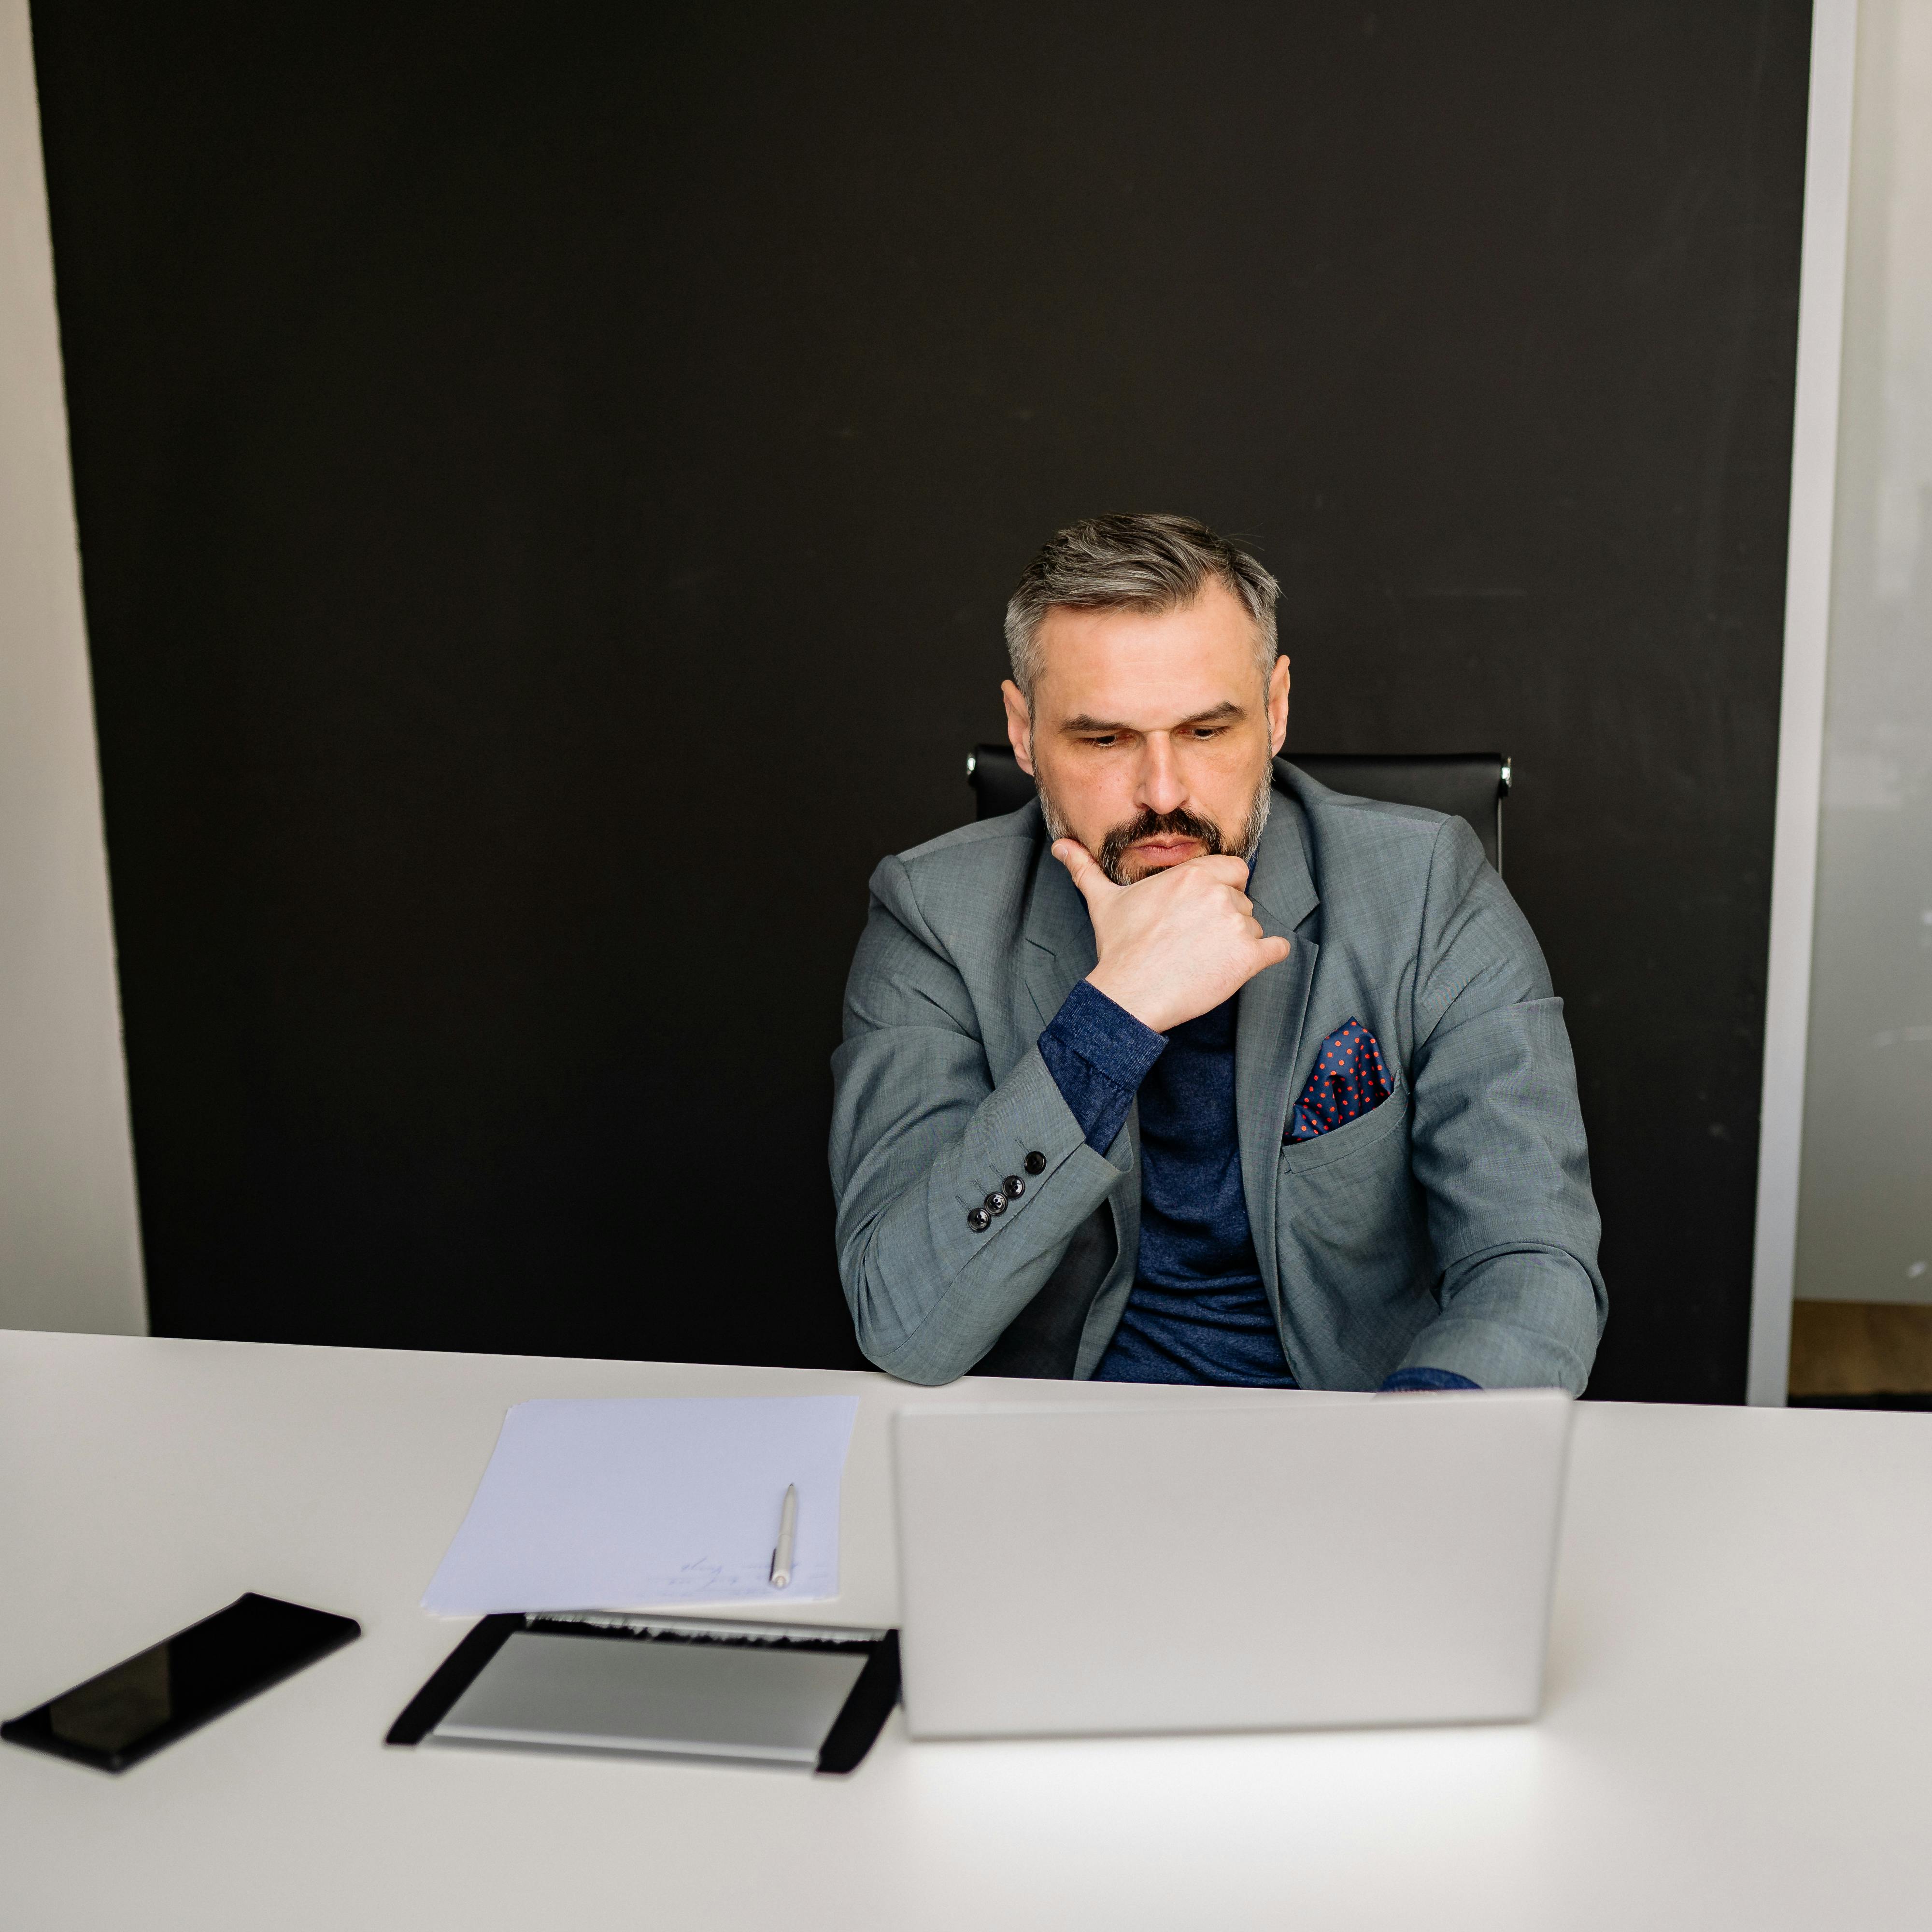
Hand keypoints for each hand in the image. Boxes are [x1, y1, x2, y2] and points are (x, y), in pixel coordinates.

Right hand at [1052, 840, 1290, 1033]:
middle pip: (1242, 900)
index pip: (1233, 870)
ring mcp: (1237, 925)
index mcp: (1192, 874)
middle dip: (1225, 918)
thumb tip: (1061, 846)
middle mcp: (1219, 893)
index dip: (1220, 889)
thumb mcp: (1103, 901)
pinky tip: (1243, 964)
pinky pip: (1277, 949)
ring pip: (1253, 926)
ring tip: (1203, 958)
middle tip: (1196, 940)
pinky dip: (1267, 956)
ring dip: (1237, 942)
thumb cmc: (1119, 948)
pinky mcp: (1249, 958)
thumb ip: (1086, 868)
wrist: (1129, 994)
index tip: (1200, 910)